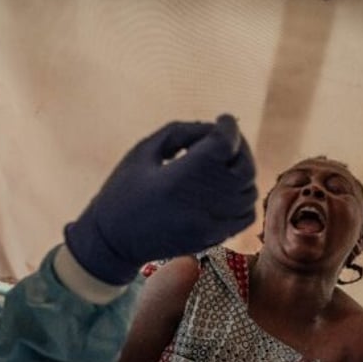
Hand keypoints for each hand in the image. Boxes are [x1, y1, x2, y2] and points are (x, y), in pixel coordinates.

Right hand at [65, 114, 256, 284]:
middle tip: (226, 139)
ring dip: (242, 172)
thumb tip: (214, 128)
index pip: (223, 144)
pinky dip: (244, 197)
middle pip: (244, 167)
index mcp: (178, 178)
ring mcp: (209, 224)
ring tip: (224, 163)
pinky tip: (227, 189)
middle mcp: (199, 203)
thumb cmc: (123, 190)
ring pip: (249, 191)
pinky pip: (247, 215)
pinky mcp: (213, 239)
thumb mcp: (143, 151)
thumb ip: (181, 132)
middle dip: (239, 146)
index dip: (228, 126)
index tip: (223, 119)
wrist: (113, 242)